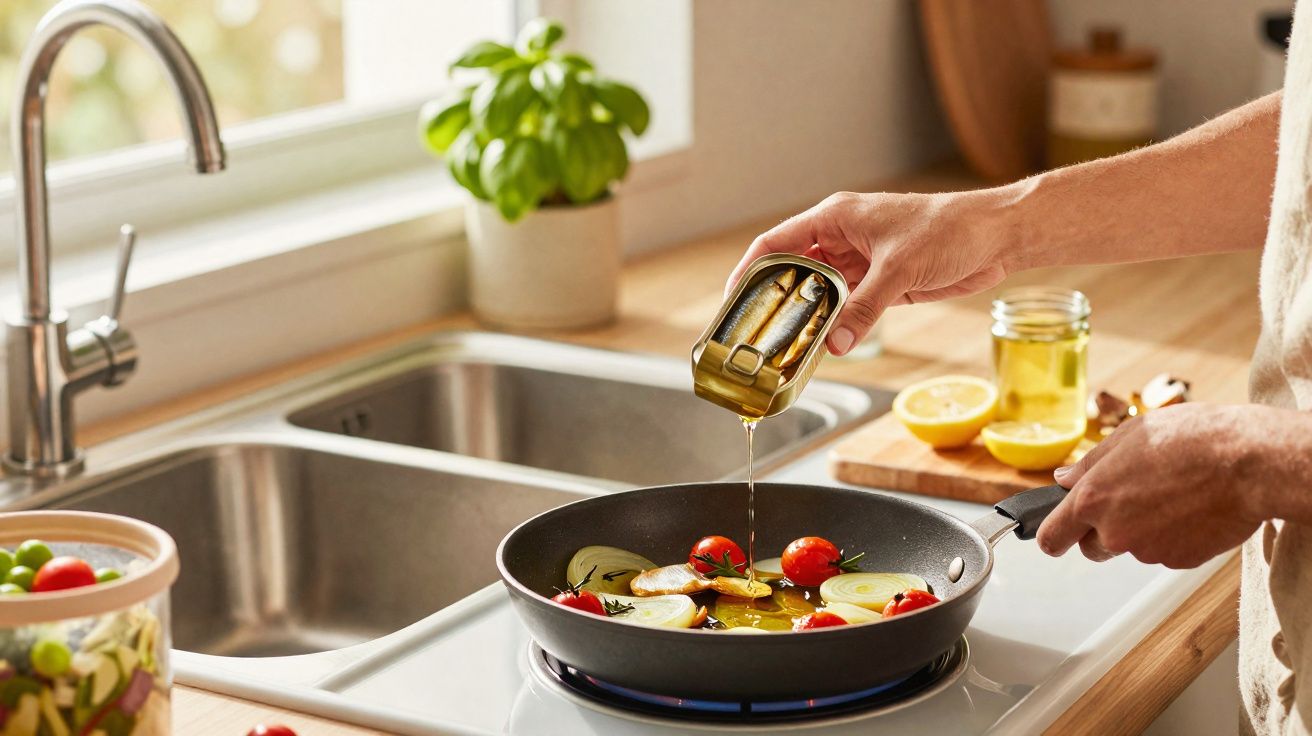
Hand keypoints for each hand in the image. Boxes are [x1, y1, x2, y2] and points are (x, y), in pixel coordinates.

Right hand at [726, 189, 1013, 354]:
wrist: (996, 237)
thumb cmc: (951, 229)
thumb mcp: (900, 268)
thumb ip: (865, 306)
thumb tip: (837, 342)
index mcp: (835, 218)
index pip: (777, 243)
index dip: (750, 270)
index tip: (733, 299)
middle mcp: (841, 239)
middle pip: (793, 271)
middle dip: (775, 301)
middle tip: (757, 333)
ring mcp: (859, 263)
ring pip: (818, 293)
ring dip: (805, 318)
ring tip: (785, 346)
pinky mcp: (879, 284)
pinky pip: (845, 308)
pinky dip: (833, 326)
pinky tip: (823, 347)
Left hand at [1036, 403, 1269, 568]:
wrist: (1249, 462)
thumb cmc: (1191, 440)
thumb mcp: (1129, 436)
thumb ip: (1090, 464)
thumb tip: (1064, 478)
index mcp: (1093, 499)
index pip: (1052, 538)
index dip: (1052, 538)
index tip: (1055, 537)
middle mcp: (1115, 531)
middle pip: (1092, 548)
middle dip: (1102, 532)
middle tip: (1131, 501)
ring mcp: (1149, 551)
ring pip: (1133, 547)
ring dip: (1143, 529)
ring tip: (1173, 493)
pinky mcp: (1181, 561)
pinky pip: (1166, 551)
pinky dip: (1174, 536)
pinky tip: (1192, 508)